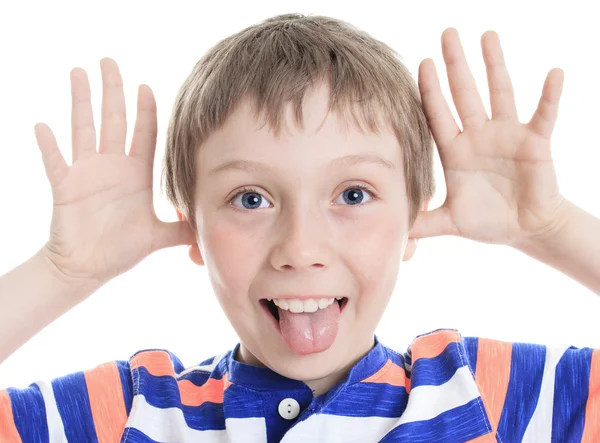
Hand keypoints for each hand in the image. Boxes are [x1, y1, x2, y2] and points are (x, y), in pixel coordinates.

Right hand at [35, 58, 195, 286]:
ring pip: (84, 129)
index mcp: (135, 174)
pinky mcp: (65, 187)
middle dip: (113, 91)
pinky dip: (49, 146)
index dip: (145, 110)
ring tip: (79, 72)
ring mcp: (86, 174)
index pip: (143, 134)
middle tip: (110, 61)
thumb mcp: (158, 237)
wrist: (88, 268)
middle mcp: (112, 167)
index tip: (146, 86)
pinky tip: (43, 126)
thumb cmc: (120, 249)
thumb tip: (211, 229)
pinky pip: (55, 162)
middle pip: (114, 120)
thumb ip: (183, 229)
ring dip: (81, 102)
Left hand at [409, 28, 568, 246]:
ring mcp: (507, 135)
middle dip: (456, 65)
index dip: (431, 91)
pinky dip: (549, 96)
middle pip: (465, 94)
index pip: (439, 115)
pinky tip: (553, 74)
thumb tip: (393, 232)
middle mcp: (478, 136)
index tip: (422, 64)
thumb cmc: (487, 221)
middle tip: (447, 34)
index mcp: (455, 152)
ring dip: (495, 65)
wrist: (524, 229)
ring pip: (499, 93)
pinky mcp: (535, 142)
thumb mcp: (450, 222)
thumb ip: (422, 223)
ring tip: (488, 35)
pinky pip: (544, 114)